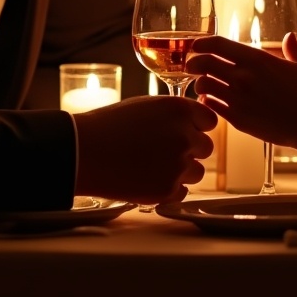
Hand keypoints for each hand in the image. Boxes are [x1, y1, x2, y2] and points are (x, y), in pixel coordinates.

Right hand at [73, 95, 216, 205]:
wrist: (87, 152)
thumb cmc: (112, 125)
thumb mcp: (148, 106)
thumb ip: (175, 114)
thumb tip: (193, 123)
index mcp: (180, 110)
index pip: (210, 121)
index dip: (197, 126)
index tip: (185, 130)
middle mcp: (185, 136)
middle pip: (206, 147)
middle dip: (190, 148)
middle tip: (165, 149)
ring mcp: (178, 165)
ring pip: (197, 171)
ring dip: (182, 169)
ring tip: (154, 164)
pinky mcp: (168, 190)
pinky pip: (182, 190)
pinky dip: (170, 187)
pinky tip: (149, 177)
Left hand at [187, 33, 296, 145]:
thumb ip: (292, 49)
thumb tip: (290, 36)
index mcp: (256, 59)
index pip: (218, 44)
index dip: (202, 43)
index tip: (196, 45)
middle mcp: (243, 76)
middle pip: (204, 63)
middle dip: (193, 63)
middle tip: (190, 65)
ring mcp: (239, 98)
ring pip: (203, 85)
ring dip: (199, 83)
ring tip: (200, 84)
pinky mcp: (238, 119)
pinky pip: (212, 106)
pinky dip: (206, 102)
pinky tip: (209, 101)